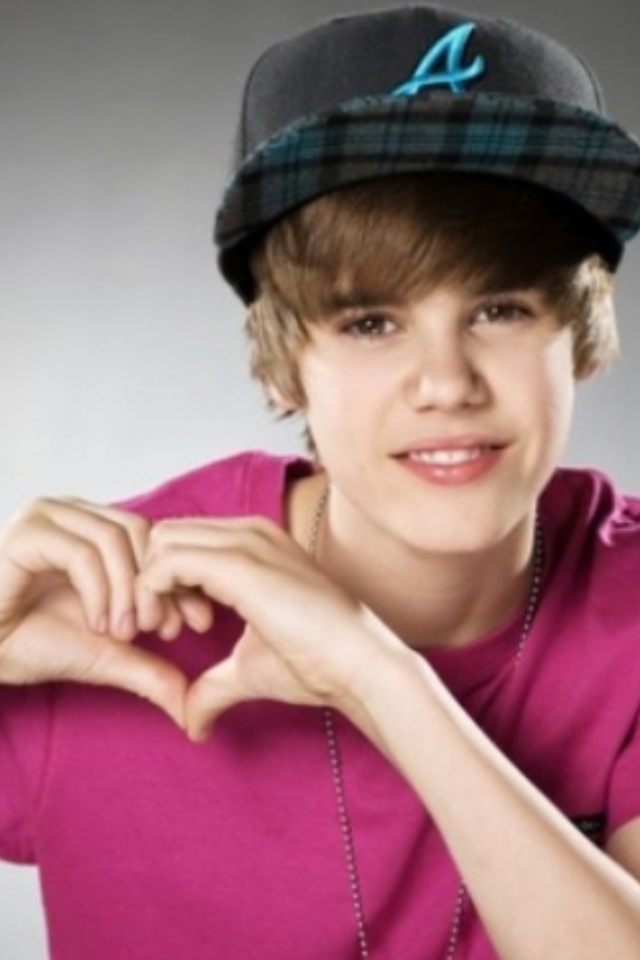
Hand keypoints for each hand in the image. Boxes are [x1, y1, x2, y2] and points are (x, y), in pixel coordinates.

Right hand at [0, 498, 211, 725]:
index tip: (198, 624)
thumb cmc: (30, 643)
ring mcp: (48, 516)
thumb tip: (190, 704)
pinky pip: (83, 552)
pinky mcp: (26, 532)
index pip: (158, 539)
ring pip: (117, 538)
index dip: (182, 579)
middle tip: (160, 631)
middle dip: (160, 586)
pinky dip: (100, 591)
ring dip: (129, 592)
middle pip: (144, 533)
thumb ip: (149, 668)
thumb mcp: (106, 656)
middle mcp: (75, 514)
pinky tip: (98, 624)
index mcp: (96, 530)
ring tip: (123, 633)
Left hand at [137, 515, 395, 740]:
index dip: (166, 583)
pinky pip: (166, 562)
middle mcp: (248, 532)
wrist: (359, 665)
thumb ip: (213, 683)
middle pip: (165, 535)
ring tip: (166, 633)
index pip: (182, 541)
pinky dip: (150, 594)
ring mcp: (244, 542)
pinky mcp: (239, 563)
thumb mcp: (250, 667)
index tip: (173, 630)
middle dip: (150, 580)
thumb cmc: (316, 664)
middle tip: (163, 631)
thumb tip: (191, 722)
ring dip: (147, 588)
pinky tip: (168, 631)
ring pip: (161, 542)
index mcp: (253, 544)